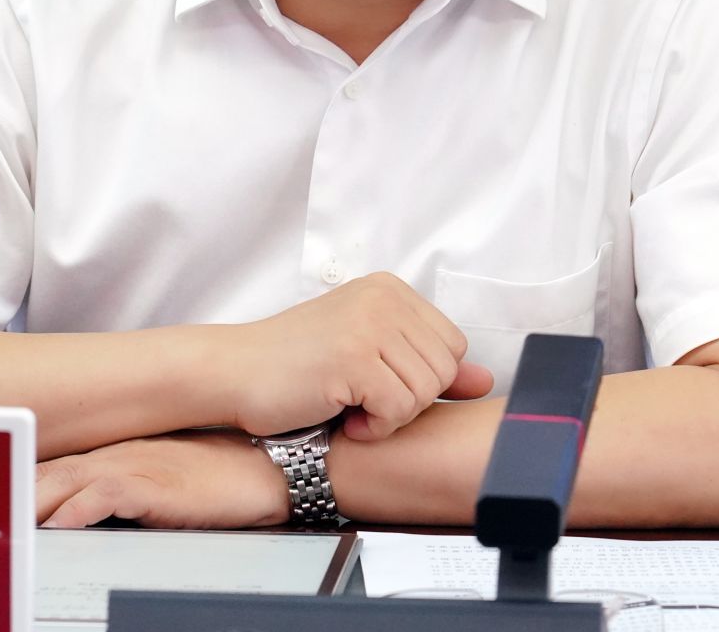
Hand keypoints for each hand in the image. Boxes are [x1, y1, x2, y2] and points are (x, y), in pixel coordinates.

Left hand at [37, 430, 291, 528]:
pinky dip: (78, 509)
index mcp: (117, 450)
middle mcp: (119, 452)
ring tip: (2, 520)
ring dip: (33, 500)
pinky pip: (105, 495)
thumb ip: (123, 489)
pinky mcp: (155, 483)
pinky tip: (59, 524)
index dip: (19, 477)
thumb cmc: (219, 474)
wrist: (266, 466)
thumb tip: (85, 513)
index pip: (55, 463)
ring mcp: (135, 464)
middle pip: (50, 469)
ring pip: (67, 479)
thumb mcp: (162, 479)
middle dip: (12, 489)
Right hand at [217, 272, 494, 441]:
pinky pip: (399, 409)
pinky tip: (347, 420)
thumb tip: (485, 380)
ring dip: (392, 417)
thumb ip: (425, 365)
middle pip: (445, 369)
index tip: (380, 385)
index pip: (452, 346)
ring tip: (353, 408)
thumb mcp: (369, 358)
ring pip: (426, 392)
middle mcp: (383, 298)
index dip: (422, 380)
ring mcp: (368, 325)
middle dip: (411, 400)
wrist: (233, 373)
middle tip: (366, 401)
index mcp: (389, 290)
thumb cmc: (295, 368)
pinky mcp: (353, 358)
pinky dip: (377, 428)